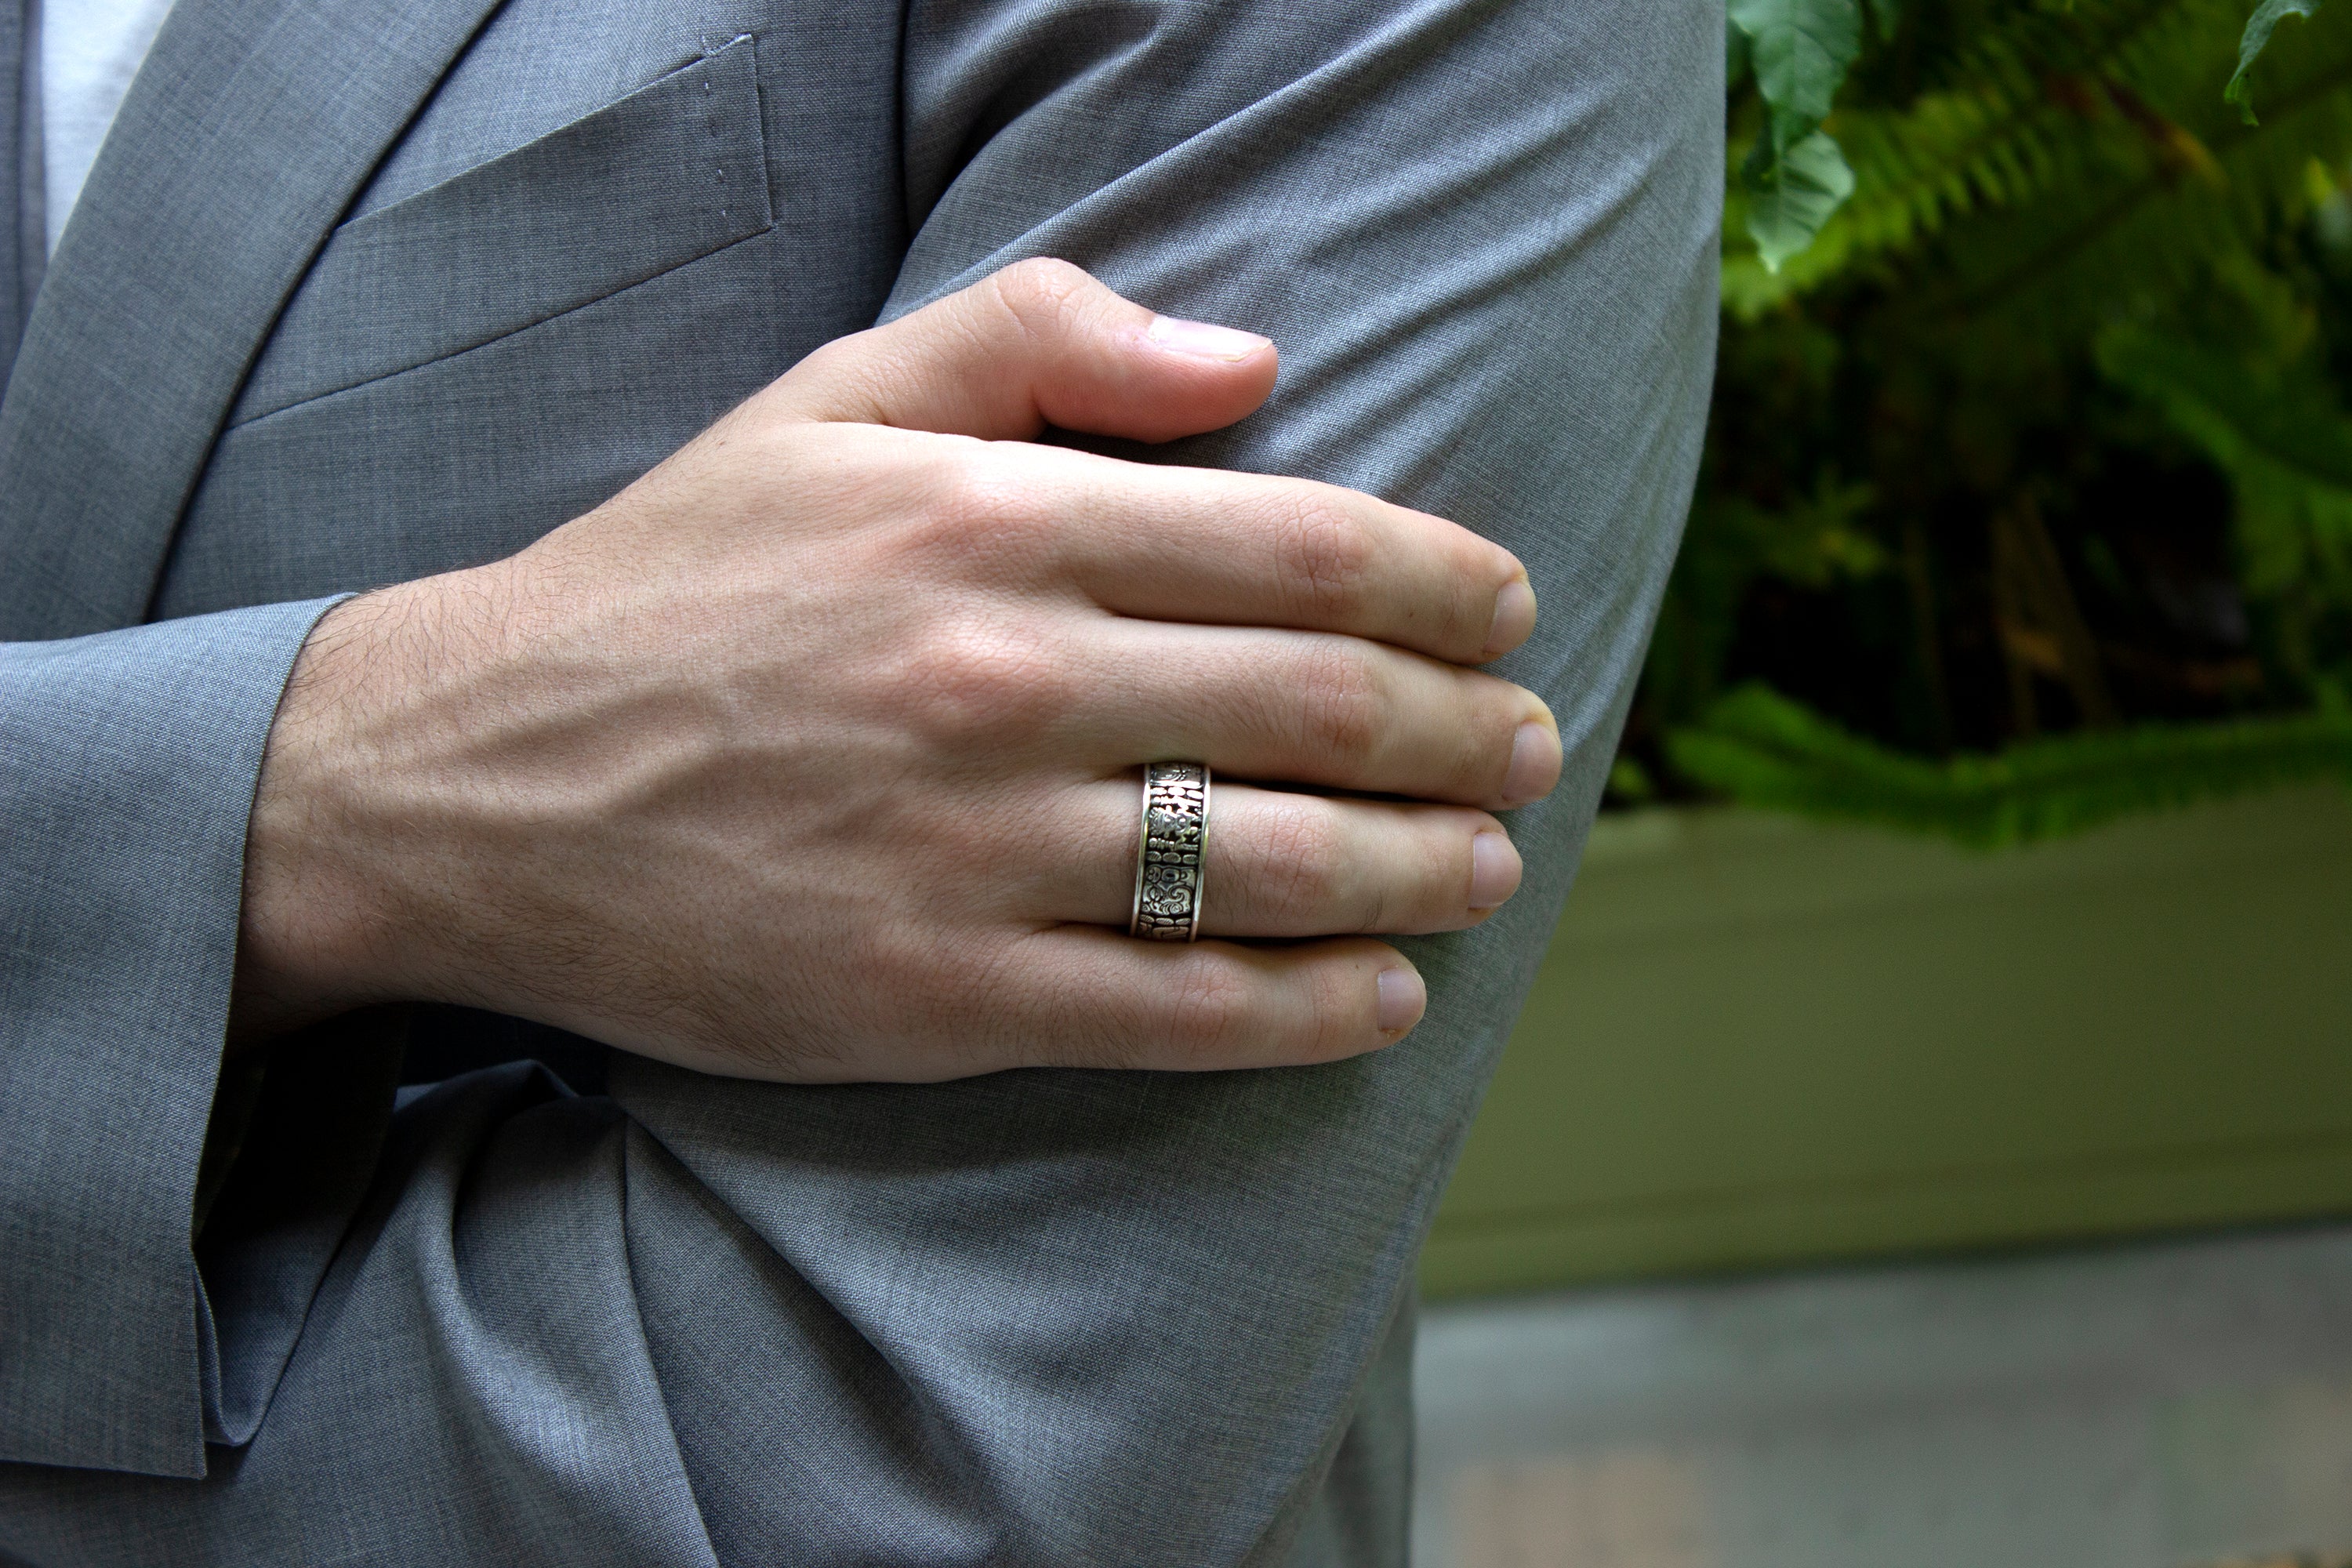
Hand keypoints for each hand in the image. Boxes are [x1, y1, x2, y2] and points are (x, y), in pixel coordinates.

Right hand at [231, 260, 1559, 1080]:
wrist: (466, 780)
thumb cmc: (668, 582)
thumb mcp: (831, 399)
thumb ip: (1045, 339)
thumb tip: (1256, 364)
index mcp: (992, 522)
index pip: (1301, 545)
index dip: (1443, 582)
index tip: (1507, 610)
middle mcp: (1003, 681)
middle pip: (1320, 705)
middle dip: (1466, 729)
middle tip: (1531, 744)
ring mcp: (974, 851)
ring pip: (1275, 867)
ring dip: (1425, 869)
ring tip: (1492, 864)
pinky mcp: (937, 994)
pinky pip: (1175, 1011)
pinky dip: (1309, 1009)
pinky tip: (1387, 998)